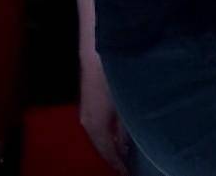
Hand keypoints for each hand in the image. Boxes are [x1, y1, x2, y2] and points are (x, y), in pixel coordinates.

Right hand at [79, 54, 129, 174]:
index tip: (129, 173)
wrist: (97, 52)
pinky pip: (98, 126)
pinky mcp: (89, 103)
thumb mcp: (125, 104)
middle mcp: (87, 123)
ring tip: (127, 152)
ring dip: (112, 144)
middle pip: (102, 146)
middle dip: (115, 156)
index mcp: (96, 127)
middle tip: (129, 165)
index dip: (118, 164)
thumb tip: (128, 145)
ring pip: (100, 136)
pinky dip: (108, 133)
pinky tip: (119, 132)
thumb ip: (126, 126)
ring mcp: (86, 113)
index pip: (107, 153)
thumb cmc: (114, 76)